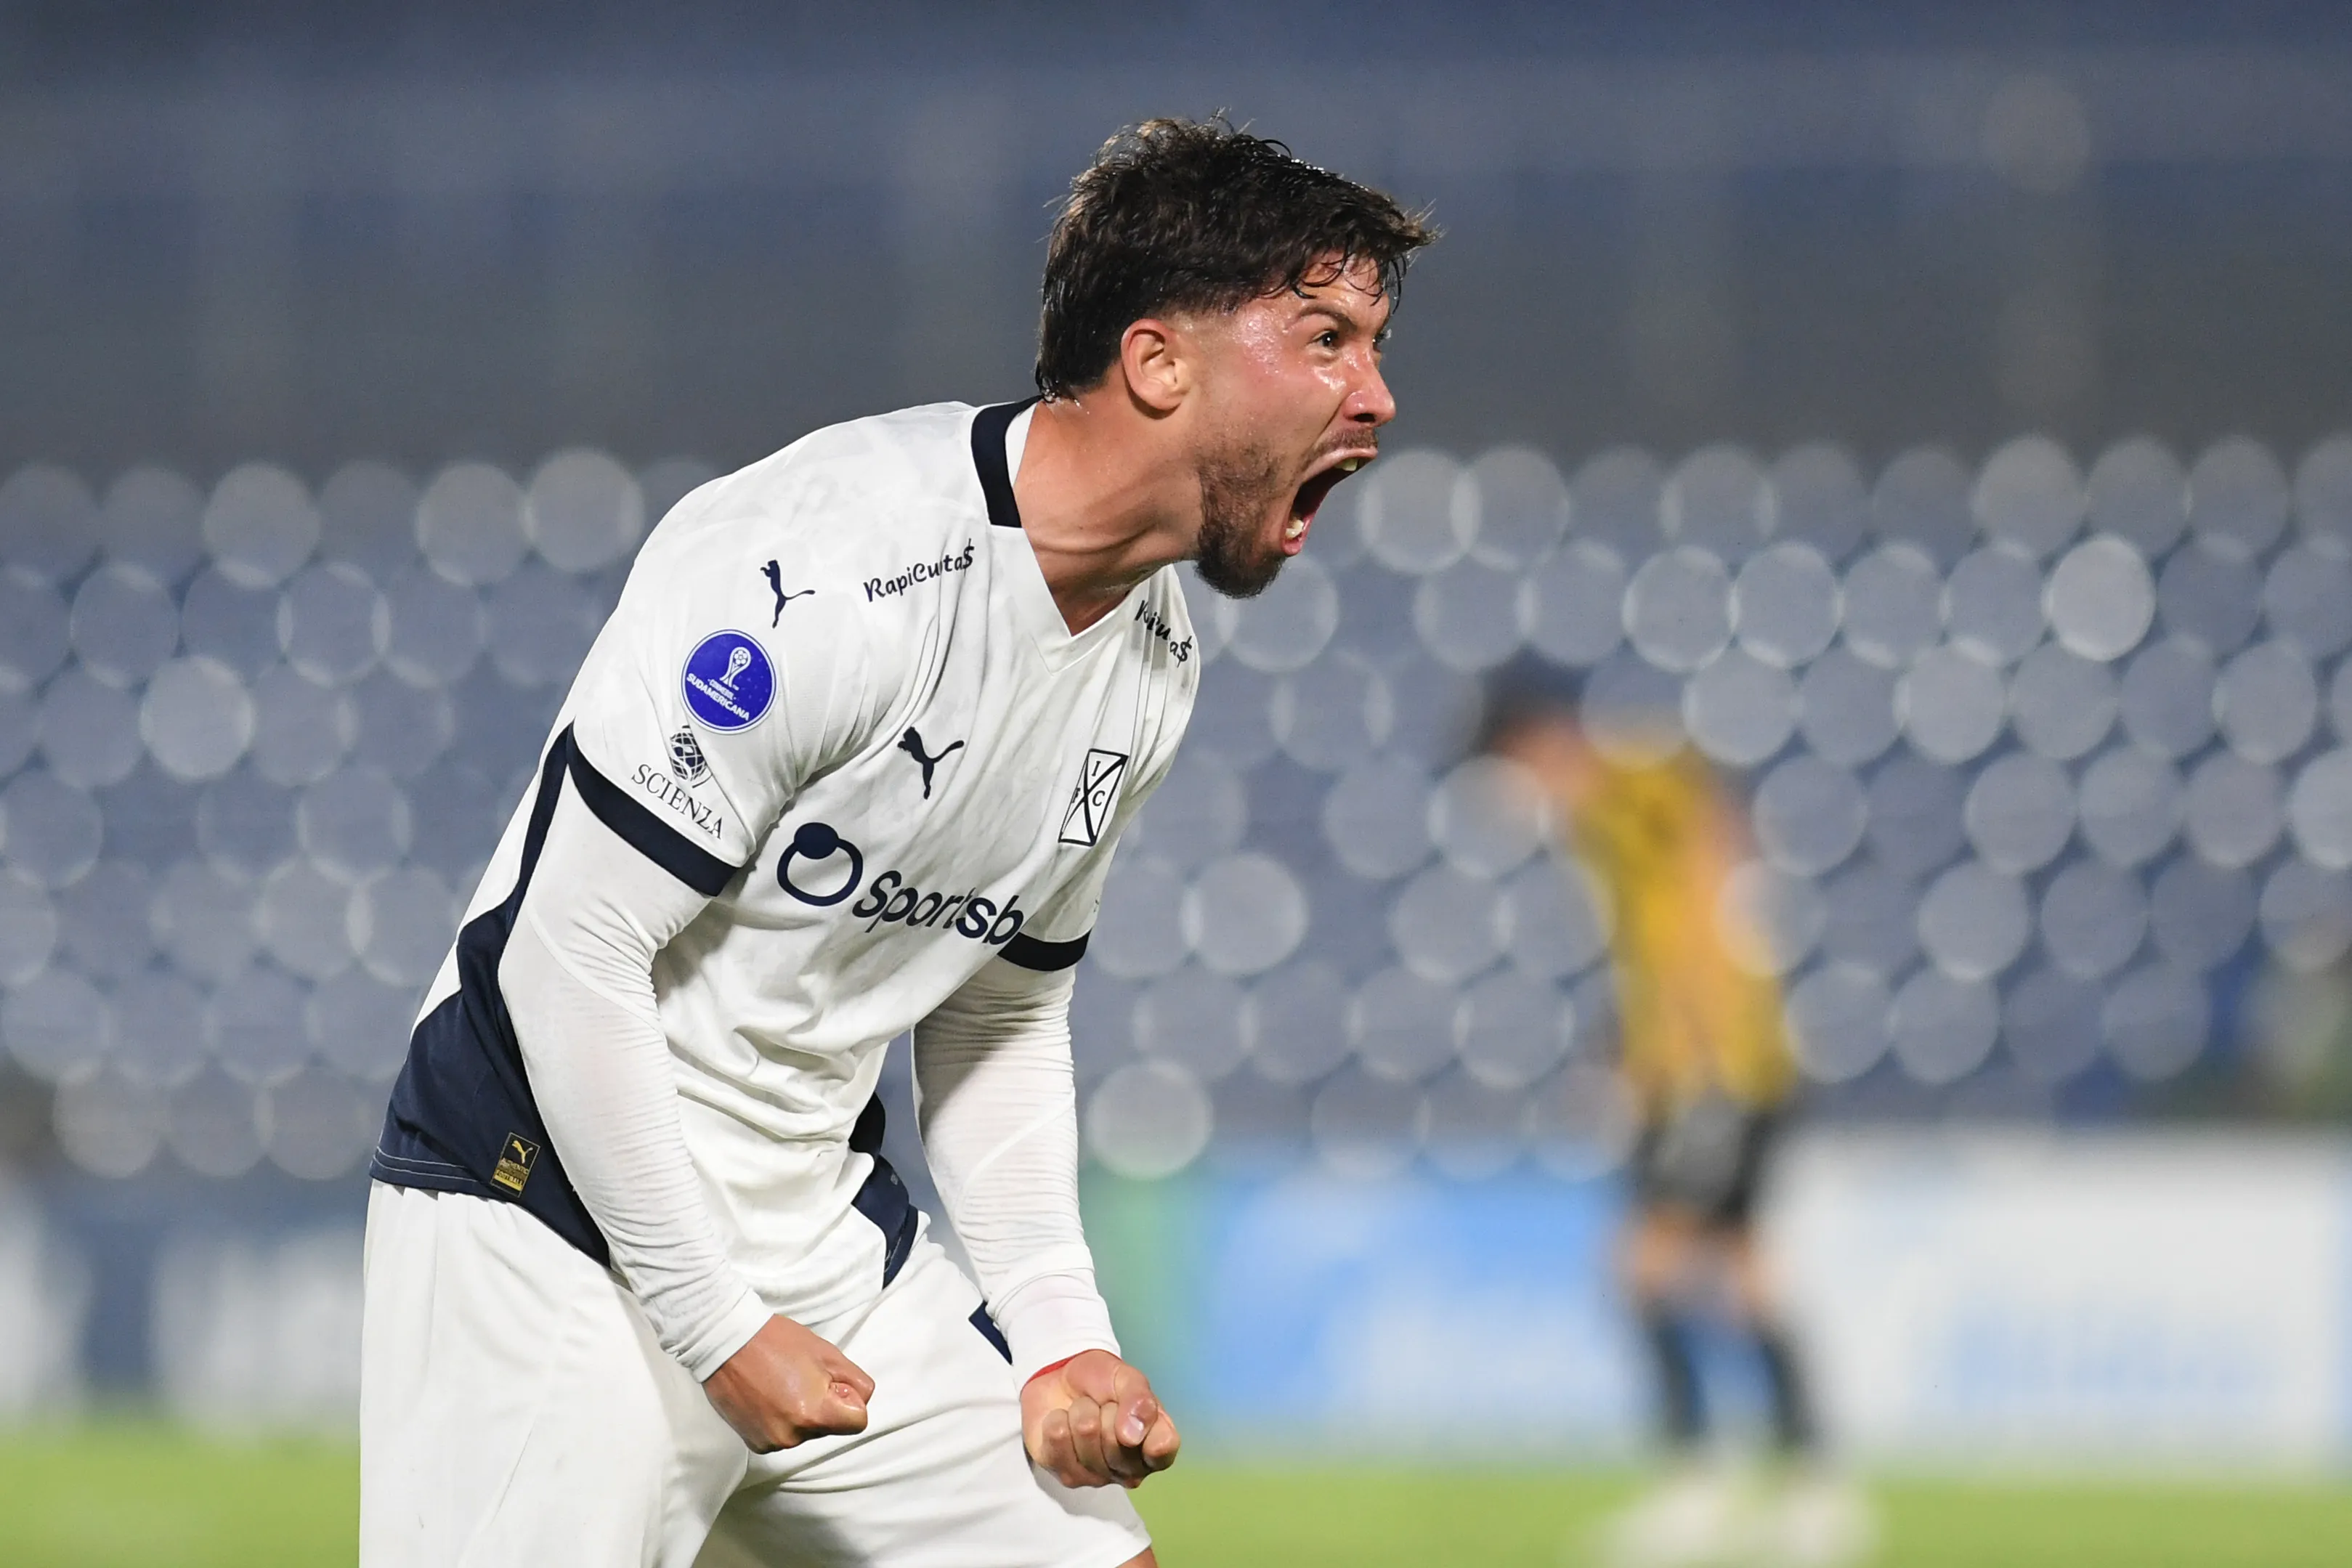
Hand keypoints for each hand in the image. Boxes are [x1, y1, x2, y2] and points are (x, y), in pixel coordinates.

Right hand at [701, 1314, 873, 1453]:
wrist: (726, 1343)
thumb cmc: (777, 1341)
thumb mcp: (829, 1354)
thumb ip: (855, 1382)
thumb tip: (860, 1401)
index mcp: (815, 1414)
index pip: (857, 1422)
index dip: (849, 1399)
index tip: (830, 1382)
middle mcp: (792, 1436)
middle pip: (829, 1427)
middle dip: (823, 1405)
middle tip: (799, 1377)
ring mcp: (771, 1442)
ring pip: (806, 1432)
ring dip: (801, 1413)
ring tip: (779, 1384)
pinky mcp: (754, 1443)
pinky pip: (783, 1435)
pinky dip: (780, 1419)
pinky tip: (766, 1396)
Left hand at [1020, 1349, 1179, 1488]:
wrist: (1059, 1383)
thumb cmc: (1101, 1383)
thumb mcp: (1125, 1377)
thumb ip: (1138, 1398)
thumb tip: (1133, 1435)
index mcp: (1155, 1443)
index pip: (1163, 1448)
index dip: (1148, 1431)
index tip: (1137, 1413)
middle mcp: (1131, 1469)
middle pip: (1118, 1440)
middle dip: (1106, 1409)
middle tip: (1104, 1405)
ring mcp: (1097, 1477)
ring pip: (1086, 1434)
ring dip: (1080, 1410)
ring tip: (1083, 1411)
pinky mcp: (1065, 1475)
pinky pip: (1057, 1438)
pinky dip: (1057, 1418)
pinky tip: (1063, 1422)